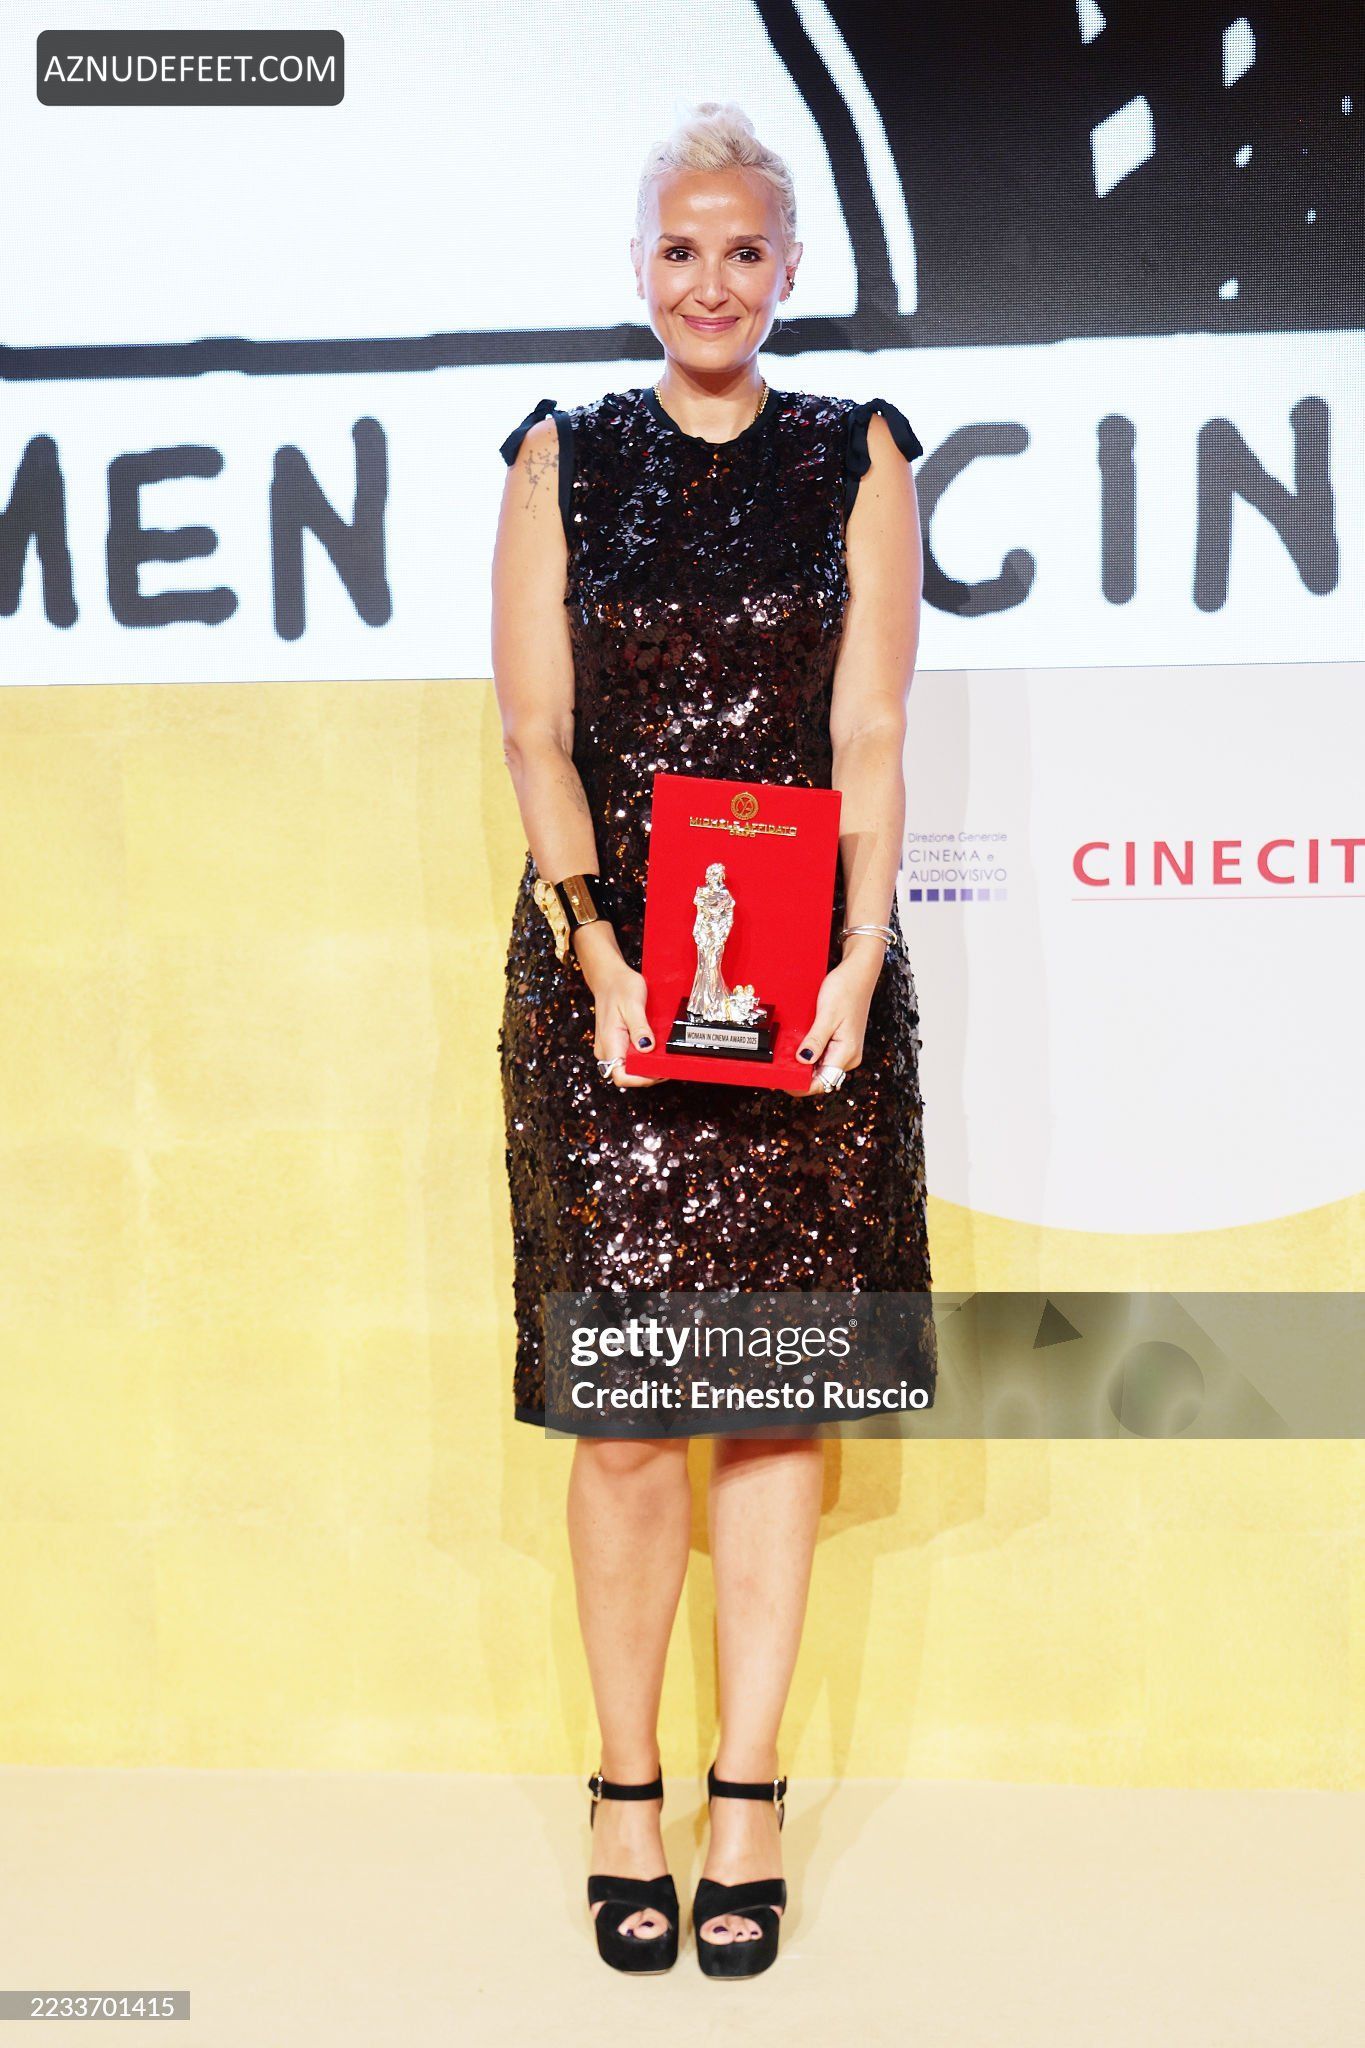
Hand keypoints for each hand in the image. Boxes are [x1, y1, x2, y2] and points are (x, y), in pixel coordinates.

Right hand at [576, 922, 663, 1088]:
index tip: (661, 1071)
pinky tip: (656, 1050)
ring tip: (665, 1057)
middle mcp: (607, 1049)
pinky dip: (644, 1057)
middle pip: (628, 1075)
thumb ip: (639, 1028)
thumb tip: (646, 1048)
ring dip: (647, 1066)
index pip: (622, 1076)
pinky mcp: (616, 1043)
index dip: (642, 1079)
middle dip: (649, 1073)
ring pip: (630, 1067)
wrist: (609, 976)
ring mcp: (611, 1047)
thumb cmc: (619, 987)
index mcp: (609, 1043)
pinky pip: (630, 1057)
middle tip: (669, 1063)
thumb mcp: (633, 1004)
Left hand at [783, 946, 883, 1095]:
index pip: (821, 1083)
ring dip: (802, 1066)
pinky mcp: (841, 1043)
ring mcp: (845, 1050)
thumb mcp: (827, 1014)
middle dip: (798, 1076)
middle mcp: (848, 1056)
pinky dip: (808, 1056)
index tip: (779, 1080)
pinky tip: (796, 1048)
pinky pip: (823, 1057)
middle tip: (775, 1068)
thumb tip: (802, 1061)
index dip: (800, 1086)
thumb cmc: (846, 989)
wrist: (859, 972)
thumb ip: (815, 1040)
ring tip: (782, 1058)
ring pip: (820, 1068)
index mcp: (847, 1053)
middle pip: (820, 1078)